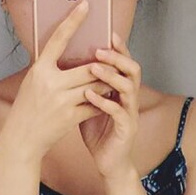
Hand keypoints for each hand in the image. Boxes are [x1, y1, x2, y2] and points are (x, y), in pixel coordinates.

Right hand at [0, 0, 101, 160]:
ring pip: (95, 86)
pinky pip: (95, 105)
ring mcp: (61, 101)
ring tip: (112, 81)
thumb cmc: (28, 108)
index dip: (73, 20)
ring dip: (106, 84)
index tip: (86, 4)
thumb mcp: (33, 82)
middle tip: (115, 60)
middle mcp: (50, 83)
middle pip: (88, 67)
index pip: (58, 38)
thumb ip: (49, 67)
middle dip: (104, 66)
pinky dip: (102, 102)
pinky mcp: (70, 117)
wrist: (22, 138)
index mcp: (39, 69)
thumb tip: (67, 51)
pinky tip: (106, 101)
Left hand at [79, 31, 140, 184]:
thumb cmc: (98, 132)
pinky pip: (119, 112)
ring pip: (129, 87)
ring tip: (93, 68)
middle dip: (117, 57)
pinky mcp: (127, 129)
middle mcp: (130, 98)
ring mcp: (130, 113)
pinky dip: (104, 101)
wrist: (108, 162)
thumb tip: (63, 64)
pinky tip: (90, 95)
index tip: (108, 32)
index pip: (124, 62)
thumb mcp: (88, 103)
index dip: (119, 47)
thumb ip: (83, 85)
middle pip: (132, 69)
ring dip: (110, 76)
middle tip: (99, 50)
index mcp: (122, 90)